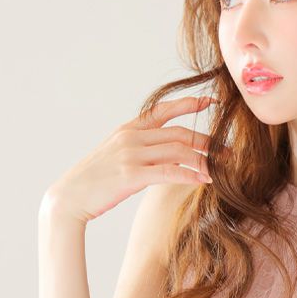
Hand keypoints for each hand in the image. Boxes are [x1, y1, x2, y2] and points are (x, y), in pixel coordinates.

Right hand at [43, 94, 223, 225]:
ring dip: (204, 159)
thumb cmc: (94, 181)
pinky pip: (169, 171)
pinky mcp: (131, 175)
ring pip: (178, 151)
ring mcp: (131, 154)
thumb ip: (140, 150)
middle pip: (179, 133)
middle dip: (207, 141)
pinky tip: (205, 180)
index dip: (189, 104)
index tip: (210, 100)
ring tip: (222, 169)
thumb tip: (165, 154)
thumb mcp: (117, 157)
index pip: (163, 110)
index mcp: (128, 130)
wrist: (69, 197)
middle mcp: (131, 137)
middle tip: (227, 152)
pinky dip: (190, 174)